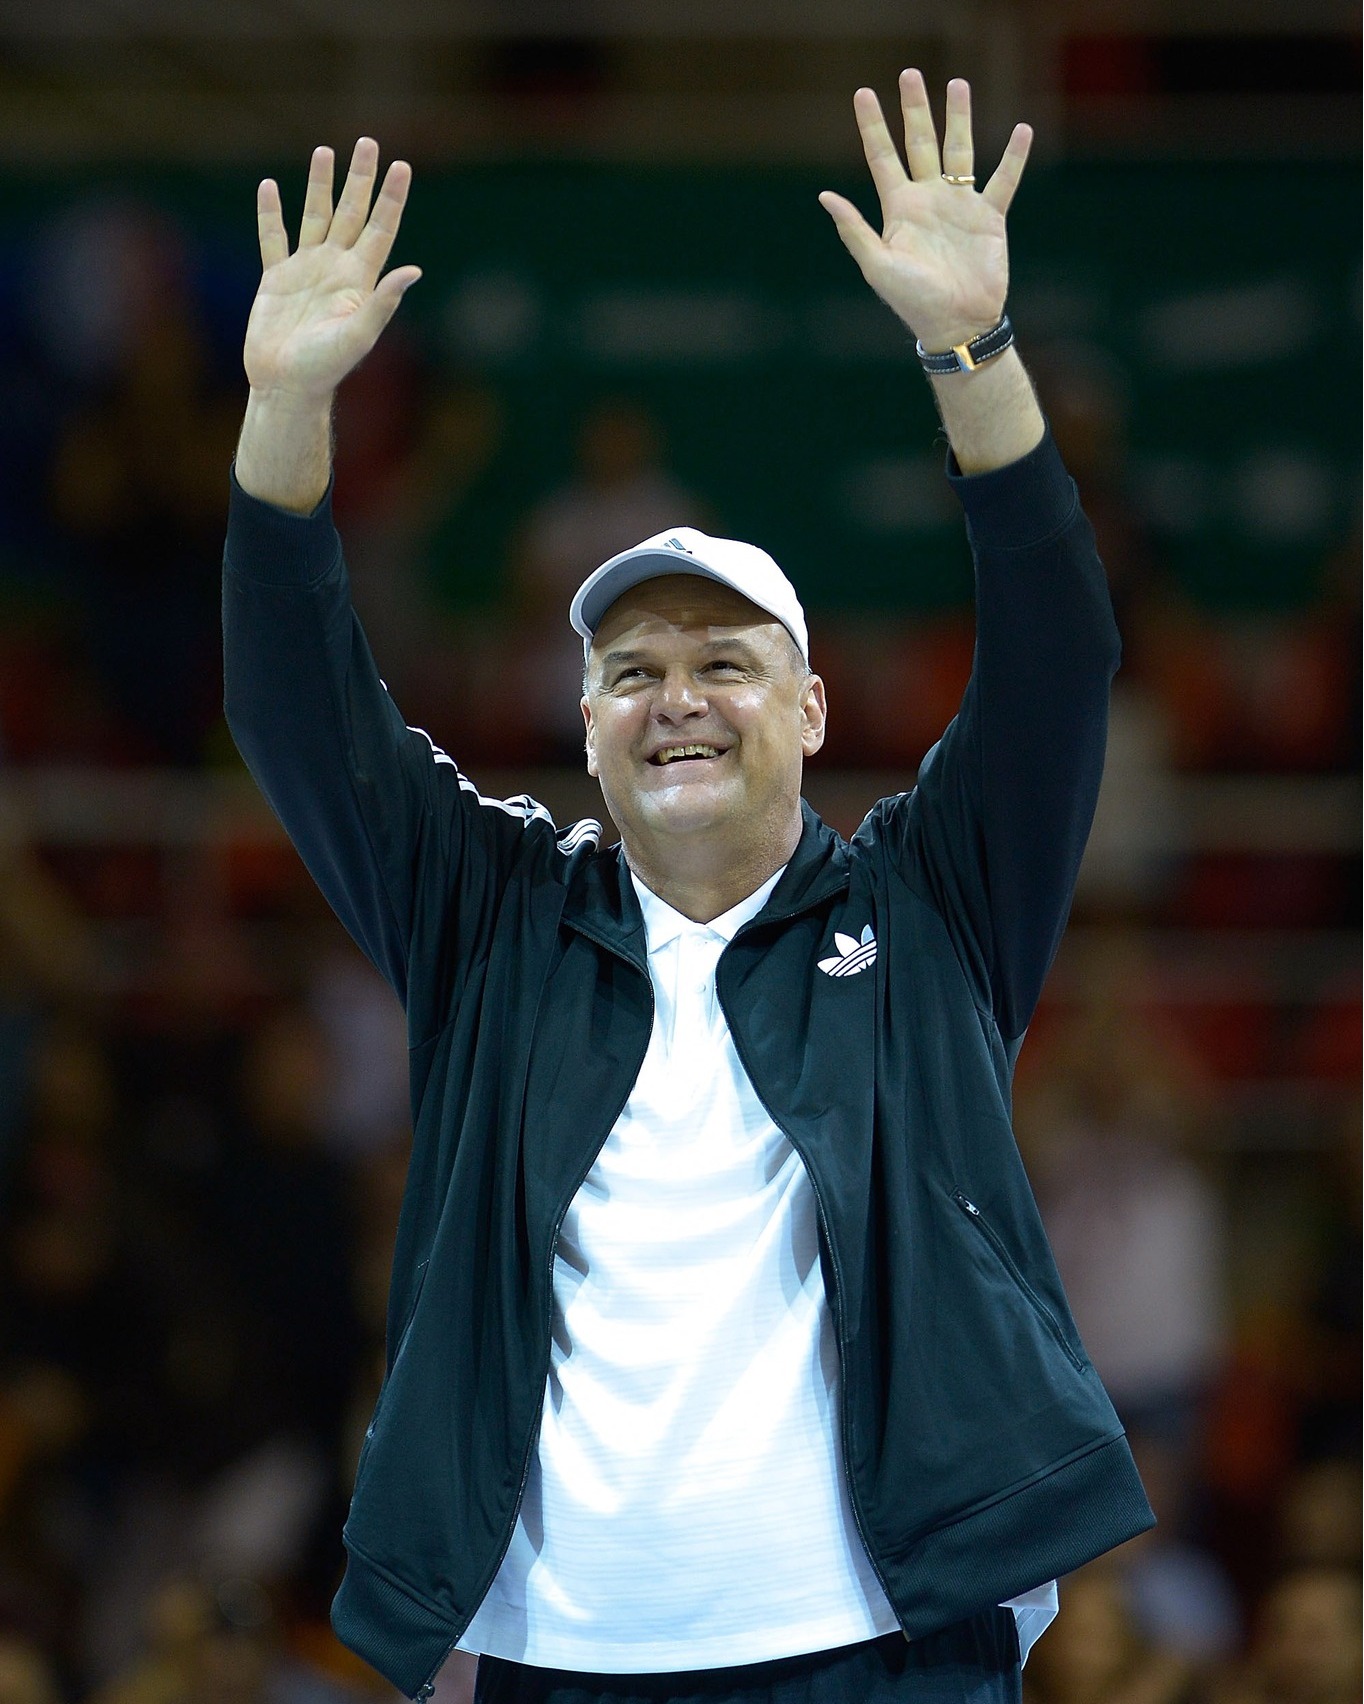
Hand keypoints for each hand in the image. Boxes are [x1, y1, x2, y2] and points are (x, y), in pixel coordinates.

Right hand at [244, 138, 420, 403]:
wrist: (286, 387)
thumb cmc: (325, 367)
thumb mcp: (358, 335)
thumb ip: (383, 302)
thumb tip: (414, 270)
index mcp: (359, 280)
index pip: (380, 229)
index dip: (391, 198)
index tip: (402, 166)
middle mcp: (335, 269)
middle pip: (351, 213)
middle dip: (360, 178)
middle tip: (368, 142)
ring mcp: (305, 271)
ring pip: (314, 217)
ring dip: (319, 185)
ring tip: (324, 151)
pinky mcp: (275, 280)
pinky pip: (273, 239)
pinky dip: (270, 213)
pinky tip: (270, 187)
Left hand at [819, 71, 1030, 352]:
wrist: (957, 324)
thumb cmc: (913, 301)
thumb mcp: (878, 266)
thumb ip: (855, 230)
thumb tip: (825, 196)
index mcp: (899, 209)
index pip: (882, 157)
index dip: (872, 126)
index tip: (863, 94)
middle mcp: (928, 200)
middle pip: (920, 143)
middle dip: (915, 109)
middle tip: (910, 74)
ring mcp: (959, 206)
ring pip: (959, 150)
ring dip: (959, 119)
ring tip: (958, 85)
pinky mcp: (989, 218)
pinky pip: (1003, 180)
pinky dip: (1012, 157)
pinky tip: (1021, 131)